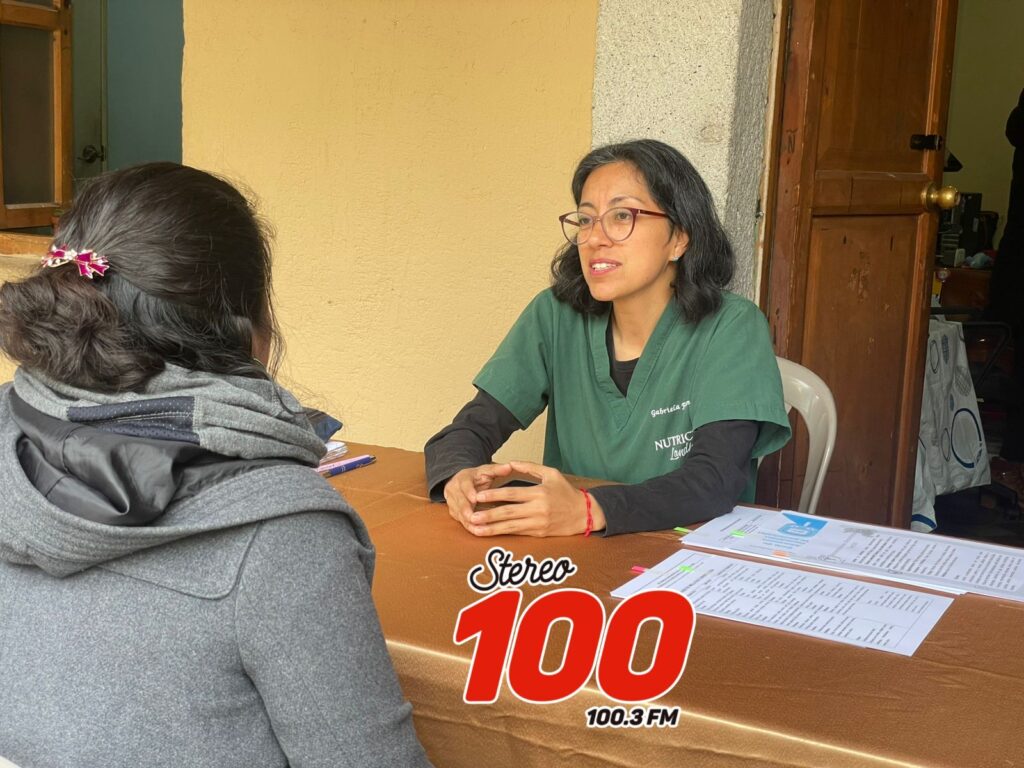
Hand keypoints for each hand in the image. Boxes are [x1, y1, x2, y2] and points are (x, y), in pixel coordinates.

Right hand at [443, 464, 514, 528]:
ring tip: (477, 528)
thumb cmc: (477, 477)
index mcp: (462, 478)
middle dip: (465, 510)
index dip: (469, 492)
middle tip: (473, 518)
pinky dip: (468, 526)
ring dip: (467, 521)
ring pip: (458, 513)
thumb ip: (497, 469)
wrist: (461, 481)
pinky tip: (477, 532)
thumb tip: (509, 466)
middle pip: (459, 501)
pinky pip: (460, 520)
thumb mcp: (486, 470)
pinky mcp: (454, 512)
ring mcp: (452, 502)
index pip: (464, 485)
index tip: (474, 498)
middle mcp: (454, 490)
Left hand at [466, 461, 605, 536]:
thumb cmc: (566, 492)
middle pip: (508, 512)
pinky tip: (490, 533)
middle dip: (488, 514)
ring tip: (475, 529)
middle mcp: (538, 510)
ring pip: (510, 527)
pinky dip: (502, 533)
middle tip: (471, 515)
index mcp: (539, 493)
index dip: (494, 495)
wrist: (584, 514)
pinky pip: (517, 533)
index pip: (512, 494)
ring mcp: (538, 524)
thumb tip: (510, 462)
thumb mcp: (551, 473)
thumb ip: (530, 467)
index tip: (478, 496)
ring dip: (491, 528)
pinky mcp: (539, 534)